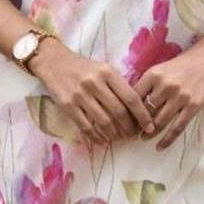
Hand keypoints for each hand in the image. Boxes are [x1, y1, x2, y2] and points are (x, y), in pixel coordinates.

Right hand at [28, 38, 155, 144]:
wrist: (54, 62)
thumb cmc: (84, 67)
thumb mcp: (104, 68)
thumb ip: (118, 85)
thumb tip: (137, 109)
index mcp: (108, 72)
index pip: (131, 97)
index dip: (142, 115)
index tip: (149, 127)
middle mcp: (95, 83)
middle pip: (119, 112)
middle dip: (129, 128)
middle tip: (134, 136)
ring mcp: (80, 95)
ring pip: (104, 122)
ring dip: (115, 135)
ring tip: (119, 139)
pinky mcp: (68, 106)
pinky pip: (86, 127)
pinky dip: (96, 137)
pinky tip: (102, 141)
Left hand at [133, 45, 203, 149]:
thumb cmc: (183, 63)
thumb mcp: (161, 68)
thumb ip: (148, 83)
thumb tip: (131, 103)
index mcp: (153, 74)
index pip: (134, 97)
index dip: (127, 111)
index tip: (123, 120)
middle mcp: (165, 86)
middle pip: (145, 112)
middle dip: (137, 124)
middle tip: (131, 132)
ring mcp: (180, 97)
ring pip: (159, 122)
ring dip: (149, 133)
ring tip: (143, 138)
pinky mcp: (194, 106)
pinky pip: (177, 128)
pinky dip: (167, 140)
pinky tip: (159, 147)